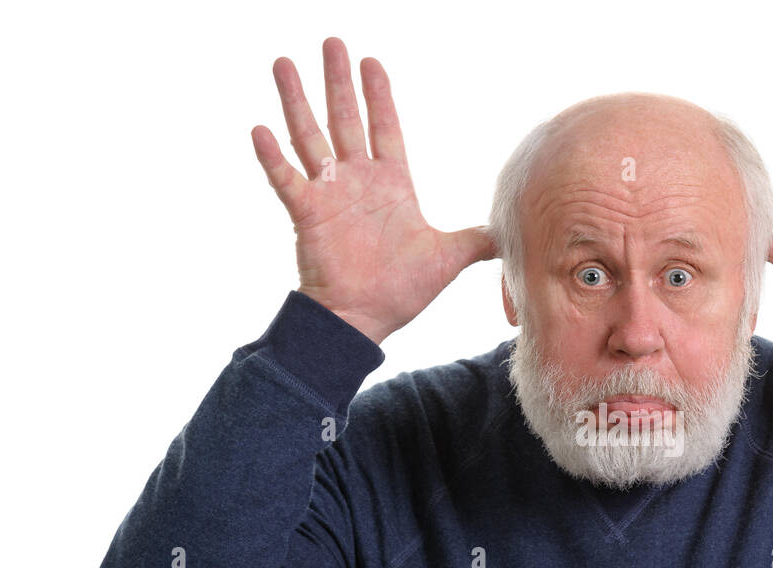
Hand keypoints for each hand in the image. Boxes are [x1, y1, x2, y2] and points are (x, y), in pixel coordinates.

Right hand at [251, 37, 495, 344]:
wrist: (365, 320)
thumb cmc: (401, 291)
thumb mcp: (448, 259)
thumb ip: (477, 241)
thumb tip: (511, 236)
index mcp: (390, 185)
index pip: (385, 128)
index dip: (379, 95)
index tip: (372, 61)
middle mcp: (357, 182)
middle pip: (345, 119)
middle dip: (339, 81)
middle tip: (332, 41)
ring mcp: (329, 195)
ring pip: (309, 137)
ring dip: (297, 101)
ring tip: (284, 63)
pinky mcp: (307, 214)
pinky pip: (286, 179)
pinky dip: (273, 156)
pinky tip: (261, 128)